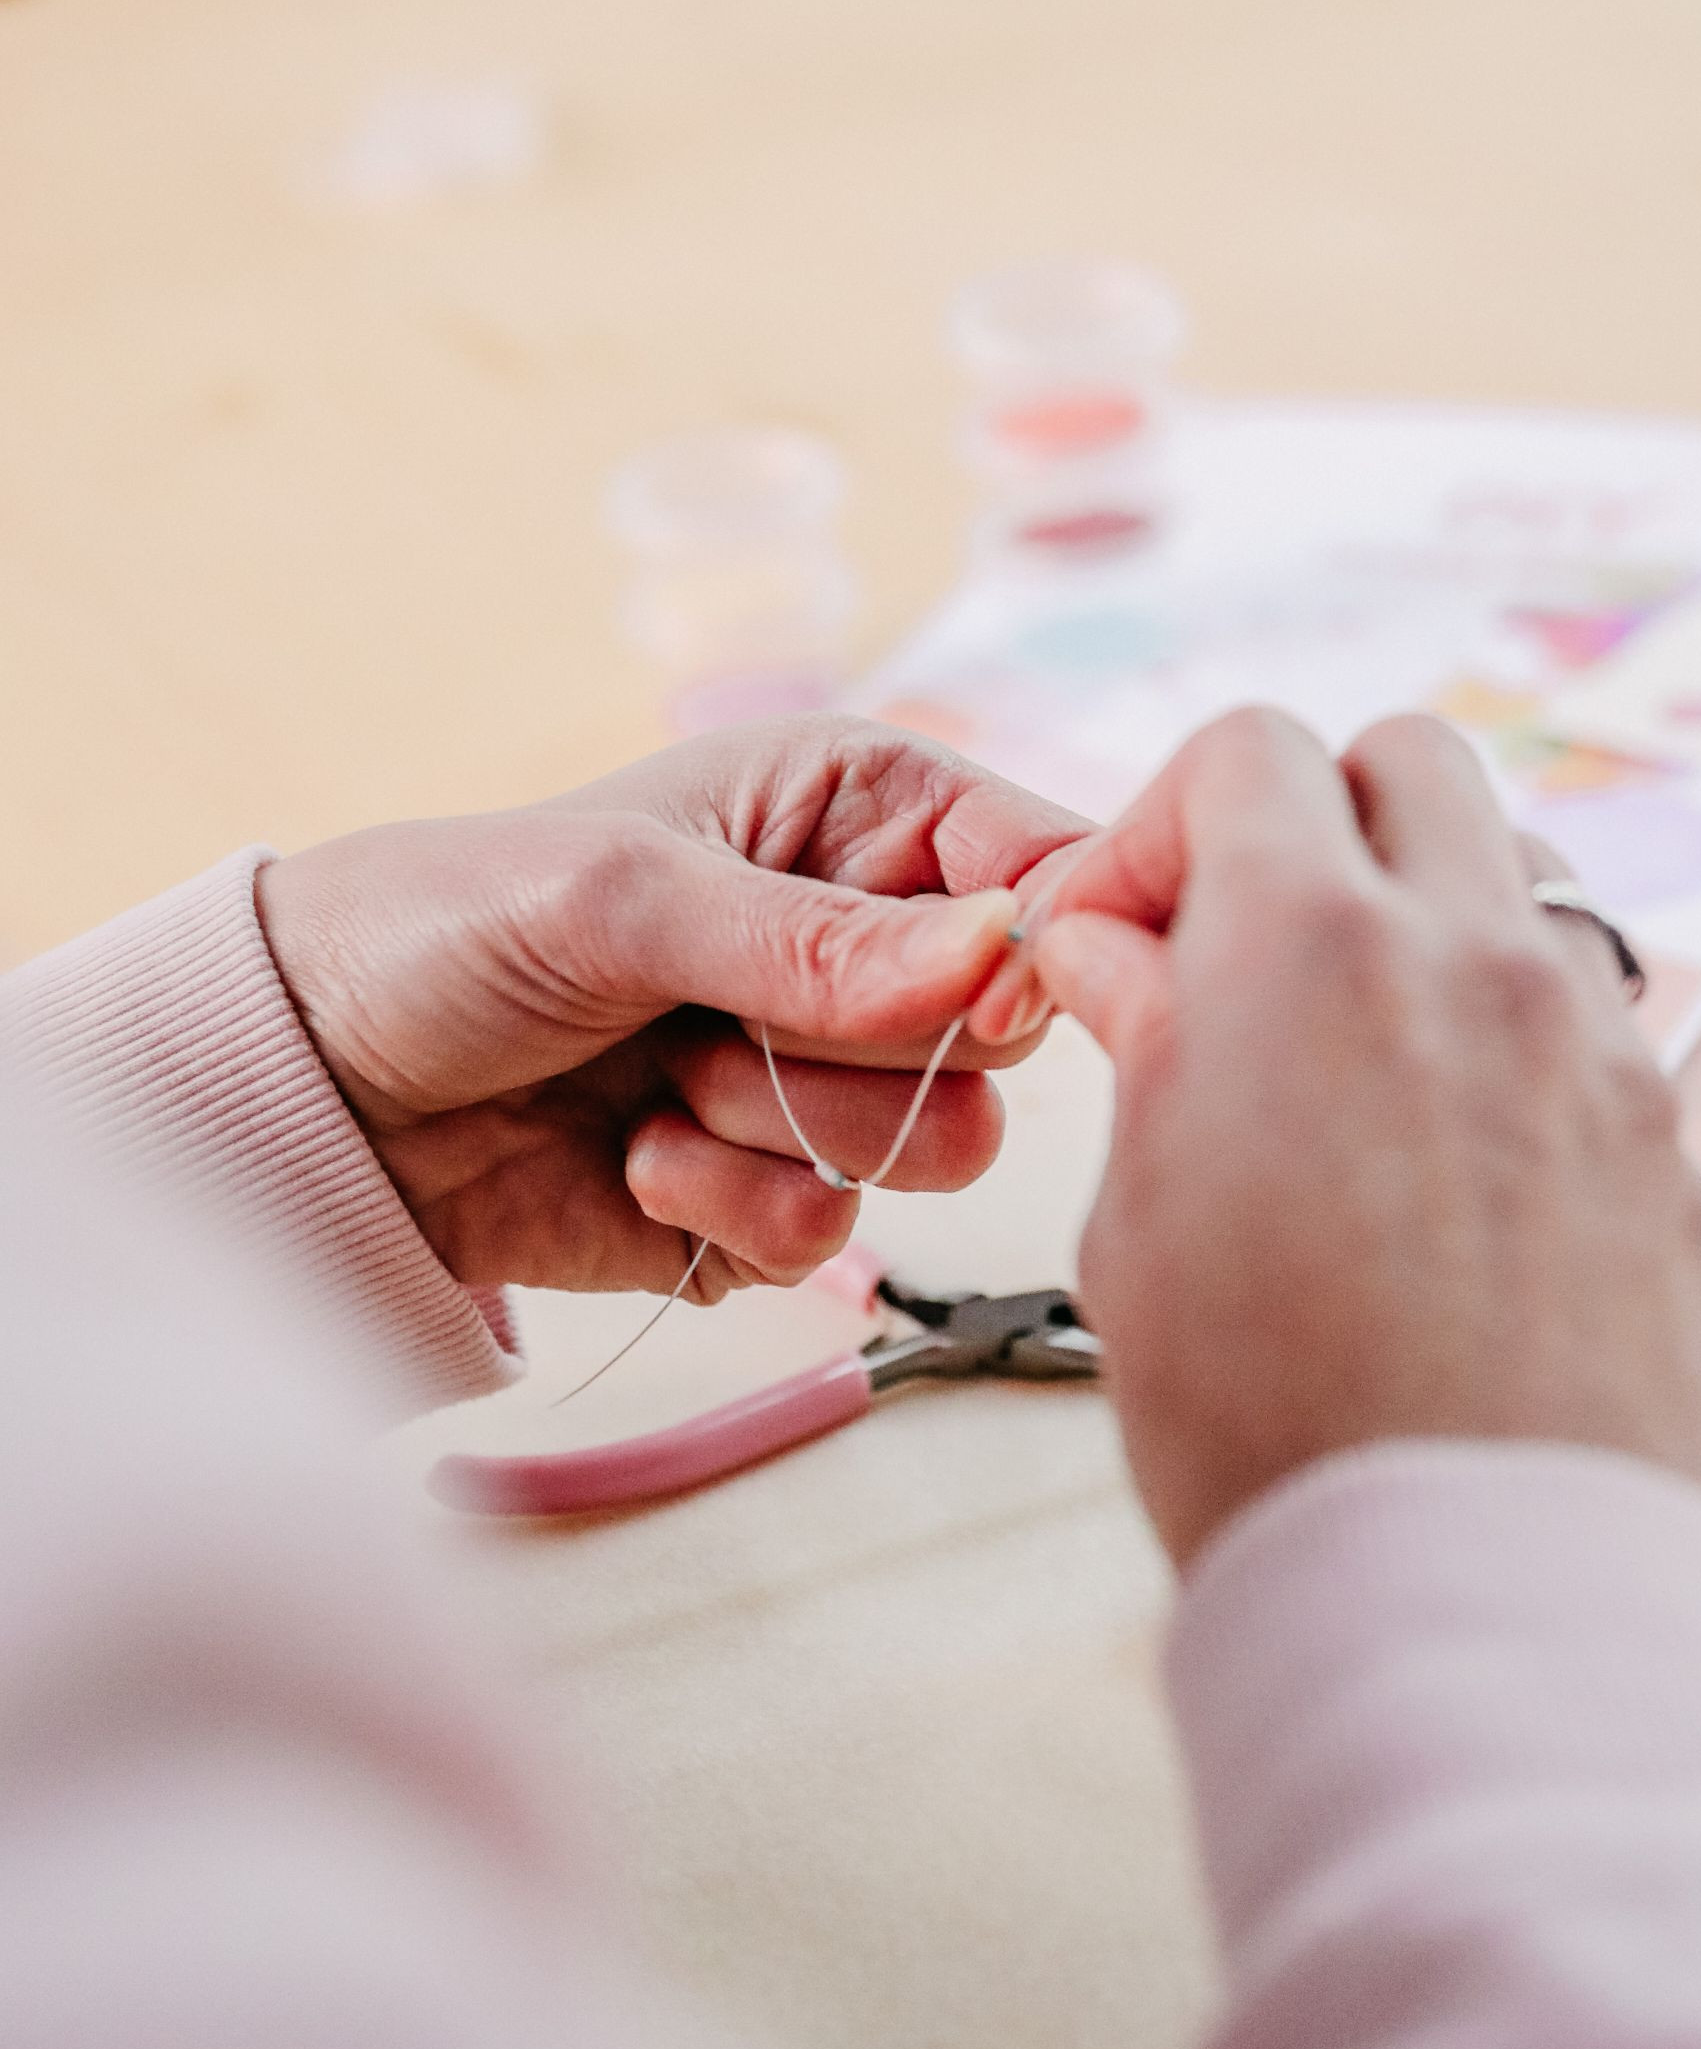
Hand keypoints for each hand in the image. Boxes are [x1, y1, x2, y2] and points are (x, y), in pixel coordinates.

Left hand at [257, 724, 1089, 1303]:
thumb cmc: (447, 927)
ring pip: (936, 1144)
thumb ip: (818, 940)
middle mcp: (862, 940)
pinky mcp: (770, 1194)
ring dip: (780, 1128)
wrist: (313, 1089)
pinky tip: (632, 1156)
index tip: (980, 991)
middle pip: (1000, 1030)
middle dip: (858, 1045)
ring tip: (657, 1079)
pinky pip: (835, 1236)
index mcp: (855, 812)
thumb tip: (1002, 952)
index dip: (1039, 933)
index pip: (1037, 862)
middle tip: (722, 1016)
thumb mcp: (627, 898)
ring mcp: (818, 1075)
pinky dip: (729, 1208)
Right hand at [1026, 708, 1700, 1567]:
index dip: (1165, 824)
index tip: (1123, 934)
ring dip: (1432, 913)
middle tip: (1247, 954)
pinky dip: (1514, 1041)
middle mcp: (1476, 953)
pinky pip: (1592, 1023)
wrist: (1468, 1587)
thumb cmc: (1266, 1420)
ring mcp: (1597, 1043)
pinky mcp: (1671, 1141)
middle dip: (1315, 821)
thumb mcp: (1140, 1212)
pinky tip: (1457, 1165)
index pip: (1249, 752)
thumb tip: (1118, 946)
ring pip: (1523, 874)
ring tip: (1361, 1053)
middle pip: (1409, 761)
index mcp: (1312, 944)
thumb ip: (1146, 1037)